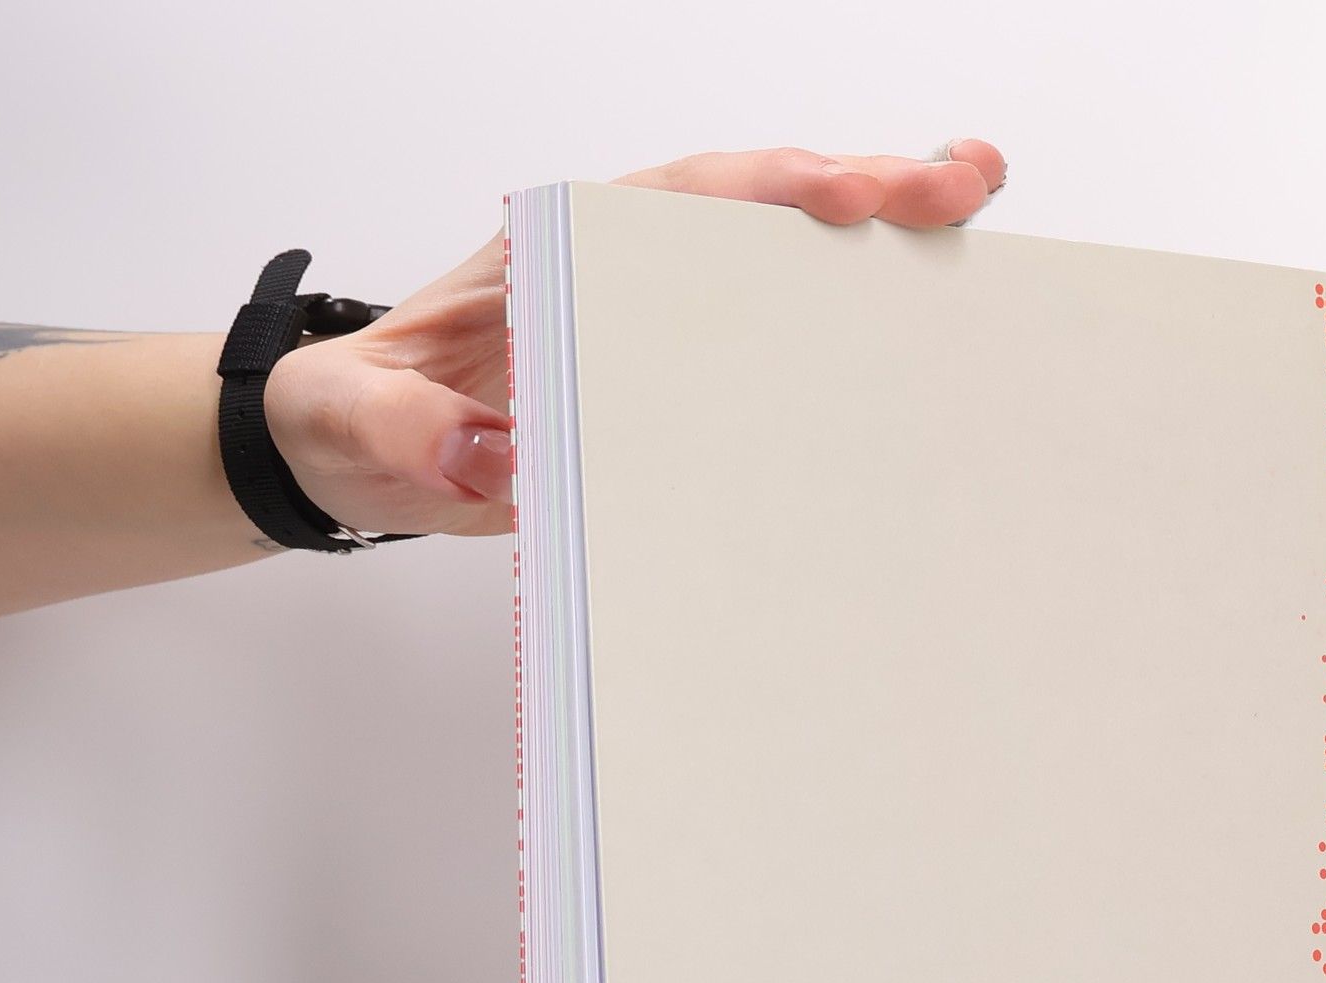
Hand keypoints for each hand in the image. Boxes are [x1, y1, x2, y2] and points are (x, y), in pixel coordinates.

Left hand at [264, 141, 1007, 540]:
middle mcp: (618, 268)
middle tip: (965, 183)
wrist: (355, 454)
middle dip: (865, 187)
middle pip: (757, 209)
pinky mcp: (673, 380)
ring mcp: (656, 321)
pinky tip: (917, 329)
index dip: (771, 195)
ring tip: (975, 223)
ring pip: (779, 265)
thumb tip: (488, 455)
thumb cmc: (357, 421)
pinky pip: (771, 342)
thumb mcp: (349, 422)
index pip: (676, 202)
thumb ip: (401, 430)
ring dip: (876, 244)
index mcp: (553, 254)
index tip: (851, 197)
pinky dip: (845, 327)